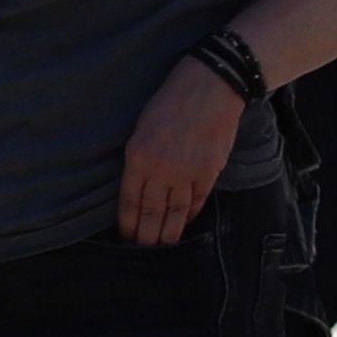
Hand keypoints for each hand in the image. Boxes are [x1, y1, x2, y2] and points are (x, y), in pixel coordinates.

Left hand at [114, 56, 253, 244]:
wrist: (210, 87)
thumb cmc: (170, 101)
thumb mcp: (142, 129)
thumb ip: (140, 160)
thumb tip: (140, 187)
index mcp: (138, 158)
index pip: (129, 202)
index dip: (127, 224)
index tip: (126, 237)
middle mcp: (161, 170)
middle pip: (151, 213)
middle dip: (146, 236)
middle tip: (143, 250)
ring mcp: (187, 172)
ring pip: (175, 212)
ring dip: (169, 232)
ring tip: (164, 245)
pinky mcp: (209, 171)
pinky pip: (197, 199)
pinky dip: (190, 213)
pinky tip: (186, 221)